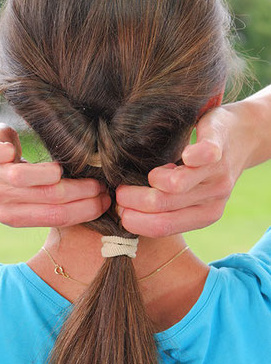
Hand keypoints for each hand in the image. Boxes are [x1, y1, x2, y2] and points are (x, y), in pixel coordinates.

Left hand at [0, 124, 110, 227]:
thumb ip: (54, 203)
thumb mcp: (33, 196)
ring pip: (27, 180)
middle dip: (83, 192)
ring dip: (58, 174)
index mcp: (14, 217)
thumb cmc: (17, 175)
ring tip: (79, 168)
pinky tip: (18, 150)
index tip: (107, 201)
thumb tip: (99, 206)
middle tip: (103, 185)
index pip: (57, 217)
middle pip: (50, 200)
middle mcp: (1, 202)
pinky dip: (9, 151)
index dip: (86, 210)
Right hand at [116, 102, 251, 237]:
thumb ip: (168, 204)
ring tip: (144, 173)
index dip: (134, 221)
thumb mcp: (192, 193)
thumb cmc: (206, 166)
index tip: (118, 209)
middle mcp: (213, 200)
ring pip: (174, 186)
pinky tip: (181, 155)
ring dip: (150, 178)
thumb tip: (125, 212)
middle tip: (119, 190)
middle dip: (131, 200)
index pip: (162, 227)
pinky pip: (203, 156)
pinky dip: (190, 156)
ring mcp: (216, 175)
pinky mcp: (218, 148)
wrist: (244, 135)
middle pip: (161, 207)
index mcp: (205, 216)